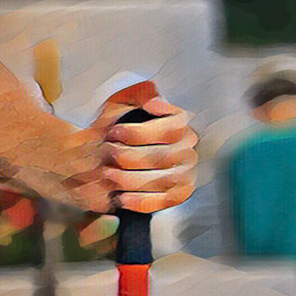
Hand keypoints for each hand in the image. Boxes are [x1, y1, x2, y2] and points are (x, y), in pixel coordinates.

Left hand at [85, 91, 199, 213]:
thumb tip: (154, 97)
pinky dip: (140, 202)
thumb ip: (139, 93)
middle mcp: (188, 148)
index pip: (168, 129)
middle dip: (128, 157)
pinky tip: (121, 198)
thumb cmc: (121, 124)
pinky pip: (162, 201)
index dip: (139, 133)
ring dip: (129, 179)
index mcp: (181, 123)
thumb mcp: (126, 102)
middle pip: (161, 157)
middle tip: (106, 155)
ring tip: (108, 174)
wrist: (113, 151)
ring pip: (160, 180)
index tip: (114, 132)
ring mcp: (186, 173)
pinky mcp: (179, 194)